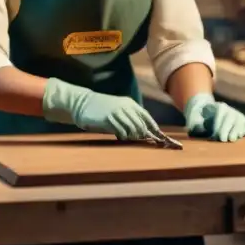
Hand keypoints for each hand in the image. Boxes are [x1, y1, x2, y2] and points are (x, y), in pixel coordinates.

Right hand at [42, 78, 162, 140]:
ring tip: (128, 138)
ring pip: (133, 129)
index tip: (162, 139)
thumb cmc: (101, 109)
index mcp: (131, 104)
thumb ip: (129, 118)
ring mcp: (117, 112)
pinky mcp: (108, 118)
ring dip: (133, 137)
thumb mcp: (118, 110)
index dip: (155, 129)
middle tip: (142, 142)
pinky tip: (120, 137)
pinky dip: (123, 136)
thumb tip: (142, 133)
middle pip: (142, 125)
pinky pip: (121, 131)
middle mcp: (126, 107)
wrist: (83, 102)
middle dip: (144, 136)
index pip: (147, 118)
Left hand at [184, 93, 244, 141]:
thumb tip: (201, 128)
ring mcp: (238, 116)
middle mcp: (230, 110)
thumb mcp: (194, 119)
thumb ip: (196, 124)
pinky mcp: (243, 123)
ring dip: (238, 130)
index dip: (219, 123)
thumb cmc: (199, 119)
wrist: (207, 114)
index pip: (221, 111)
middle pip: (232, 117)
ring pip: (240, 121)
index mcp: (218, 107)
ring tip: (233, 139)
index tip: (215, 136)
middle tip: (223, 140)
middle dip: (228, 128)